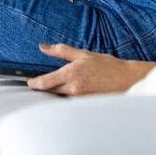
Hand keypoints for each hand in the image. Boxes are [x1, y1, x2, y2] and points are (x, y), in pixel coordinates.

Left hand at [27, 43, 155, 95]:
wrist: (127, 79)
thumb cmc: (106, 65)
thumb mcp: (82, 54)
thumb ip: (61, 51)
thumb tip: (43, 47)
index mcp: (71, 74)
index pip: (46, 82)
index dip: (34, 83)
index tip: (28, 81)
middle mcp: (74, 89)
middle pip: (50, 92)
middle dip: (43, 88)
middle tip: (38, 83)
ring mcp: (80, 100)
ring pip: (60, 98)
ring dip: (55, 93)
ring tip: (54, 86)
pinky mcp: (85, 106)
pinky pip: (70, 103)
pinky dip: (66, 98)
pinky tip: (67, 93)